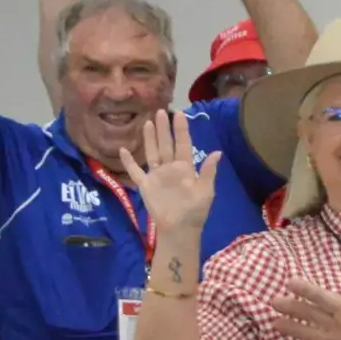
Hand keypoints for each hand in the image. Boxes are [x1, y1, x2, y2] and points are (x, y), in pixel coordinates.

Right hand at [114, 109, 218, 236]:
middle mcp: (170, 168)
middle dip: (164, 128)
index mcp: (186, 168)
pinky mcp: (145, 185)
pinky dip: (128, 161)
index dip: (181, 130)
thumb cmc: (196, 211)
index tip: (179, 114)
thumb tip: (218, 152)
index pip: (183, 144)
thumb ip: (209, 171)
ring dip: (149, 138)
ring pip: (152, 152)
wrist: (179, 228)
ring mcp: (157, 175)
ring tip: (147, 122)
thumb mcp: (206, 191)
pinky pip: (135, 171)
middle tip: (160, 111)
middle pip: (166, 144)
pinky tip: (123, 149)